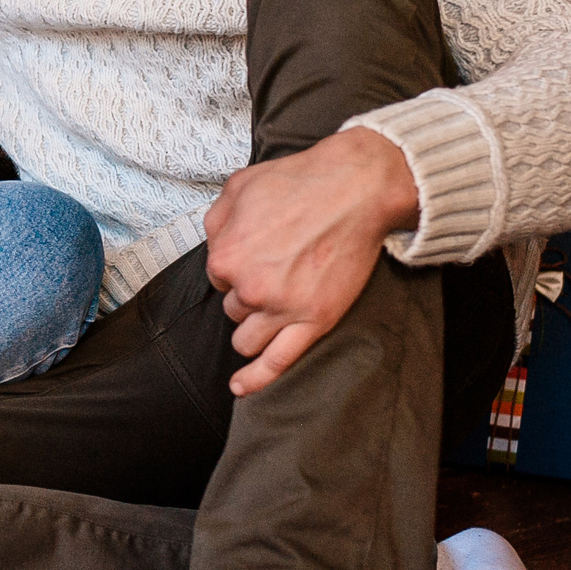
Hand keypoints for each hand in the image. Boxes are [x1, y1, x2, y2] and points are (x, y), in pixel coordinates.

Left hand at [202, 127, 419, 396]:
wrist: (356, 188)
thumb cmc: (300, 182)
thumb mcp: (239, 186)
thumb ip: (217, 220)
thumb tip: (214, 243)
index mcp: (225, 255)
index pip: (217, 277)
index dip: (236, 266)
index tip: (257, 254)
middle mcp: (249, 287)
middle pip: (234, 308)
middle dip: (246, 294)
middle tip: (274, 270)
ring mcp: (282, 308)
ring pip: (247, 338)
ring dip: (253, 327)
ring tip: (271, 310)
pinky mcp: (315, 321)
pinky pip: (277, 362)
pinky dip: (256, 379)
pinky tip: (240, 387)